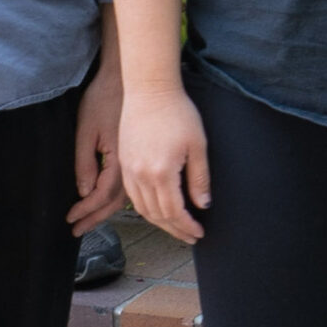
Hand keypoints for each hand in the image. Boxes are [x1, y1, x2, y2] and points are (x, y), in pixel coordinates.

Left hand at [68, 52, 126, 232]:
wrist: (128, 79)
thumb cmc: (103, 99)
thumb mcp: (86, 130)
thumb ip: (85, 163)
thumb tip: (84, 191)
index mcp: (119, 158)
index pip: (101, 194)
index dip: (86, 210)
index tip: (71, 220)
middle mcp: (132, 164)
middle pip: (115, 201)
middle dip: (95, 217)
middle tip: (77, 230)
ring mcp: (137, 160)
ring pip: (124, 195)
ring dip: (106, 211)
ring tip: (89, 221)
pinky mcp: (137, 155)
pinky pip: (129, 184)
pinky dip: (117, 197)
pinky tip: (108, 202)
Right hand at [118, 85, 210, 244]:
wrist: (148, 90)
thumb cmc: (178, 113)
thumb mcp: (198, 145)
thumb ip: (199, 178)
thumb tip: (203, 205)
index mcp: (161, 172)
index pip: (174, 211)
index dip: (187, 226)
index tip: (199, 233)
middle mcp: (141, 175)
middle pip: (157, 214)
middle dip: (175, 229)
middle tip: (190, 237)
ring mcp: (129, 170)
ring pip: (142, 208)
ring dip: (159, 222)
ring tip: (176, 228)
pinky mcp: (123, 162)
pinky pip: (132, 195)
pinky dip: (145, 208)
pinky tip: (157, 209)